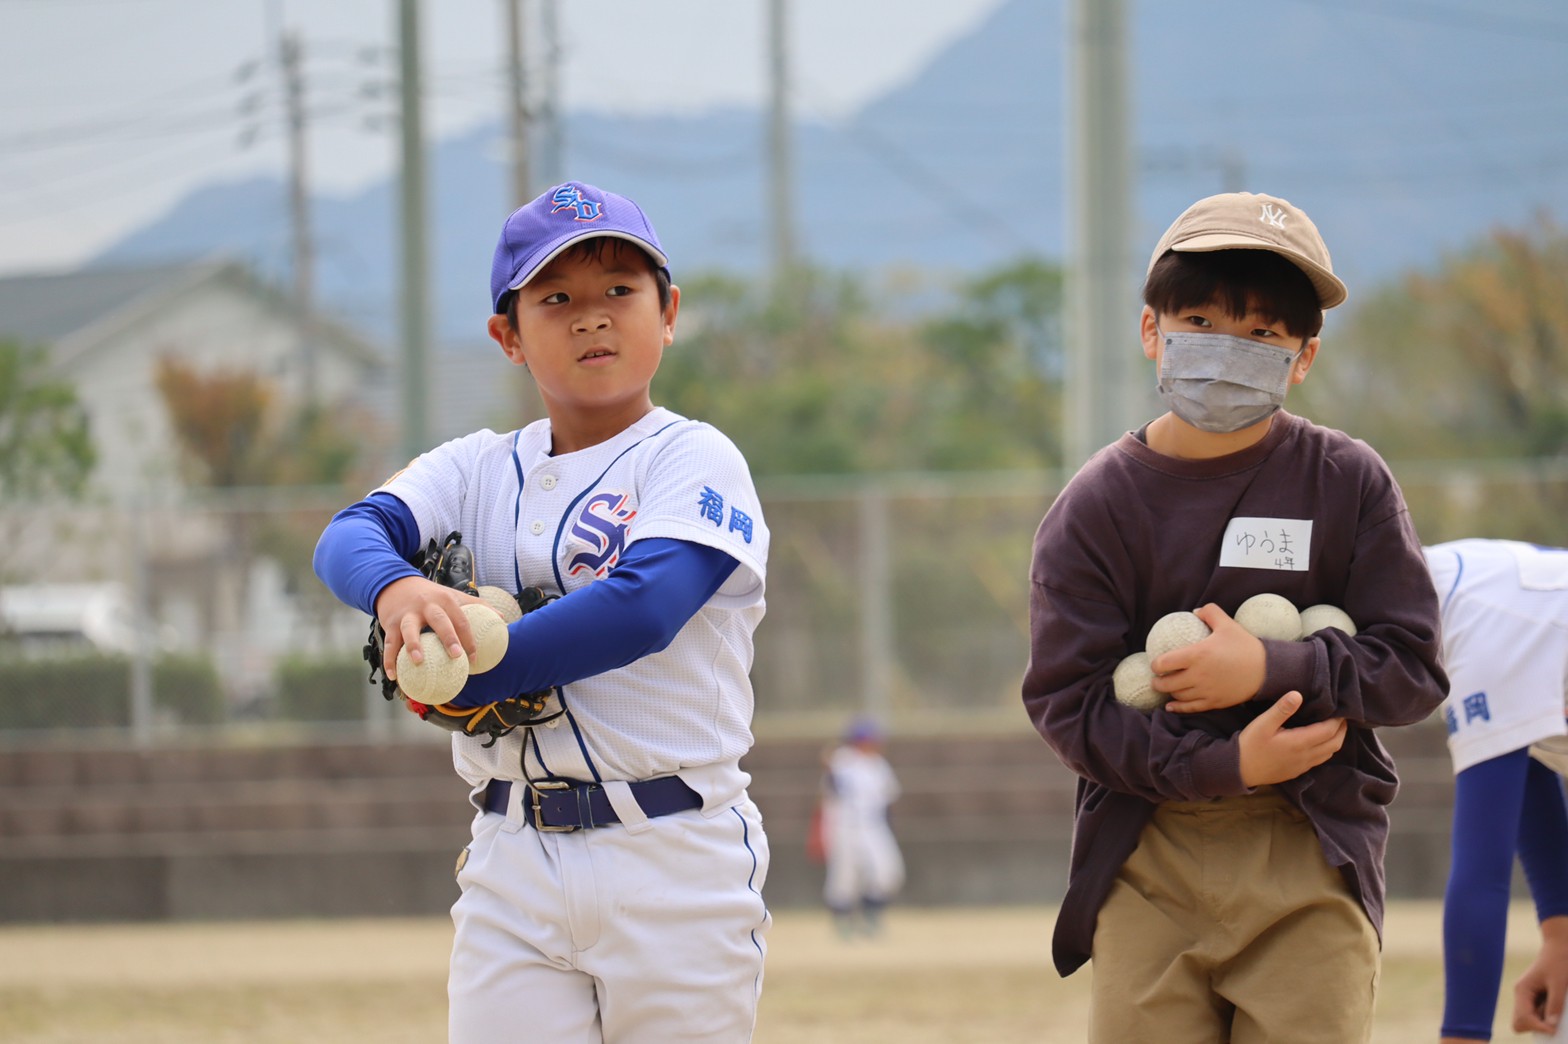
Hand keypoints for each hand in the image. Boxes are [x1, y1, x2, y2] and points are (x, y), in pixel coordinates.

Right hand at [374, 575, 477, 678]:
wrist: (396, 584)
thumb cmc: (431, 595)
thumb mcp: (453, 595)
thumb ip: (478, 606)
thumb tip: (503, 620)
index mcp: (445, 600)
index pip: (462, 619)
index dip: (470, 638)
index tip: (475, 658)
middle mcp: (426, 605)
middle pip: (439, 620)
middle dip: (448, 637)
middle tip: (456, 656)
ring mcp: (407, 614)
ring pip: (409, 629)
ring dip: (413, 645)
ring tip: (419, 662)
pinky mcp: (390, 623)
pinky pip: (389, 643)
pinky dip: (389, 660)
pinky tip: (393, 676)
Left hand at [1152, 603, 1266, 712]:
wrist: (1267, 670)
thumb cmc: (1245, 646)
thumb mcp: (1227, 624)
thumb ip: (1210, 612)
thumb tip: (1195, 611)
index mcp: (1197, 655)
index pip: (1164, 663)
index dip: (1155, 664)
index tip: (1156, 663)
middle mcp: (1198, 675)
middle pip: (1166, 683)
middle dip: (1157, 682)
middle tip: (1157, 678)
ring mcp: (1206, 691)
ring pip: (1178, 696)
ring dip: (1169, 693)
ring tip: (1167, 688)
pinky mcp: (1214, 702)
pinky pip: (1190, 708)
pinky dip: (1177, 708)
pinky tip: (1171, 706)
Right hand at [1236, 692, 1346, 786]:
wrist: (1240, 770)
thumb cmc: (1250, 744)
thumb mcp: (1262, 723)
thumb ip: (1281, 709)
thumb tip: (1298, 694)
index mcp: (1300, 742)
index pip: (1329, 731)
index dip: (1338, 720)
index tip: (1341, 709)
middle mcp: (1306, 756)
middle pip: (1335, 744)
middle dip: (1342, 730)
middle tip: (1342, 717)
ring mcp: (1302, 765)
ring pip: (1329, 753)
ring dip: (1335, 740)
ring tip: (1334, 727)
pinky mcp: (1297, 771)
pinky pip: (1319, 760)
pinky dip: (1326, 749)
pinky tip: (1319, 741)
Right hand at [1513, 916, 1567, 1034]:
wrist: (1561, 945)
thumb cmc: (1560, 961)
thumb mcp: (1559, 983)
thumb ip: (1554, 1004)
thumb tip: (1551, 1025)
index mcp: (1522, 990)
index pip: (1522, 1019)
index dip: (1538, 1027)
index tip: (1554, 1029)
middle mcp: (1522, 995)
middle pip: (1520, 1022)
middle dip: (1537, 1027)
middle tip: (1555, 1023)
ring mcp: (1529, 996)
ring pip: (1530, 1020)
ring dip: (1544, 1021)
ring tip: (1559, 1012)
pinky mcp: (1537, 996)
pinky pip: (1538, 1014)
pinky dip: (1548, 1016)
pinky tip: (1559, 1007)